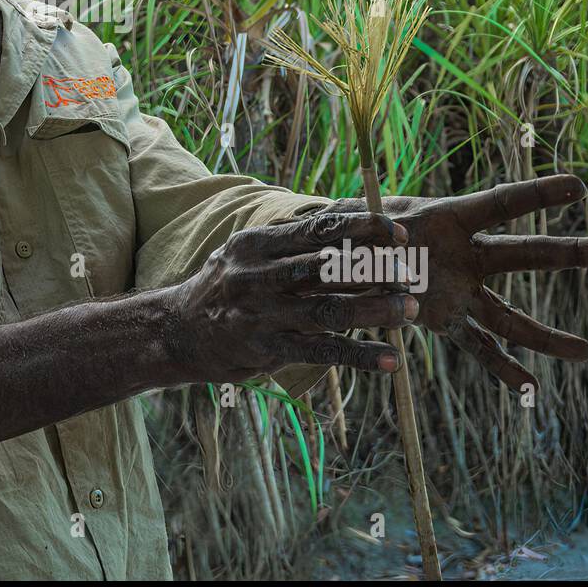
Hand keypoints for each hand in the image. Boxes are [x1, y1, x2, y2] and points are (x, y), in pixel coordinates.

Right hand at [167, 210, 418, 382]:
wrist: (176, 330)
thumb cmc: (224, 288)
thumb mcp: (246, 254)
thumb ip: (290, 243)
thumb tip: (348, 226)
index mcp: (258, 244)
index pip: (319, 229)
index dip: (363, 229)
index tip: (399, 234)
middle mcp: (259, 274)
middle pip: (328, 267)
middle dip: (375, 269)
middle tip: (411, 273)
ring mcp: (261, 313)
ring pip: (328, 309)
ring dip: (374, 311)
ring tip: (410, 311)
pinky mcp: (265, 348)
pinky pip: (321, 352)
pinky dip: (359, 355)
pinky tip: (390, 360)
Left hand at [327, 174, 587, 389]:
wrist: (347, 253)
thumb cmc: (361, 222)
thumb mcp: (359, 215)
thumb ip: (371, 230)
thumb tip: (390, 245)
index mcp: (449, 217)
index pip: (499, 203)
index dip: (536, 195)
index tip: (577, 186)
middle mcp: (466, 255)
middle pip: (522, 255)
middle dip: (569, 253)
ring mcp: (461, 290)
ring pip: (508, 316)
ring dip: (544, 337)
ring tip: (585, 353)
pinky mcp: (446, 320)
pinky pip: (477, 347)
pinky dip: (501, 368)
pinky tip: (529, 389)